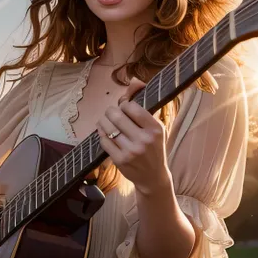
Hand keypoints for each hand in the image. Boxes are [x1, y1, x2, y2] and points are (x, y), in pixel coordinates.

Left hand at [96, 77, 172, 195]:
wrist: (153, 176)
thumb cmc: (154, 147)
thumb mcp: (156, 127)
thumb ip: (144, 105)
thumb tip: (134, 80)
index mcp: (155, 129)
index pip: (132, 107)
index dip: (124, 105)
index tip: (125, 108)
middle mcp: (143, 140)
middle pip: (116, 115)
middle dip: (111, 111)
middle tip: (112, 113)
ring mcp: (131, 151)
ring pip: (106, 127)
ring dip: (103, 121)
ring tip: (106, 121)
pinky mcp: (119, 160)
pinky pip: (103, 140)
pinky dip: (101, 134)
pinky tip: (106, 133)